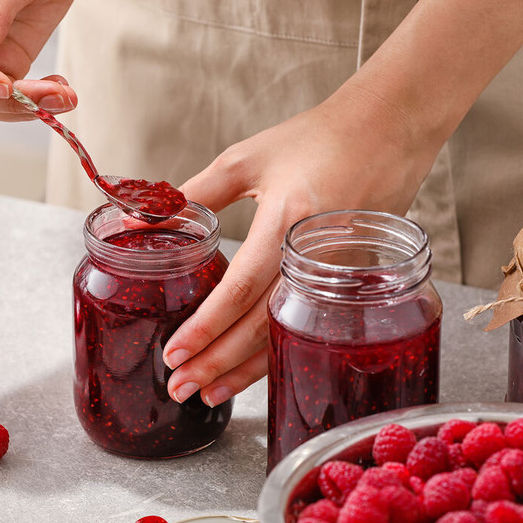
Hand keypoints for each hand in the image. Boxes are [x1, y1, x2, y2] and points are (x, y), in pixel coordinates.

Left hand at [162, 85, 438, 407]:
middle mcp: (315, 253)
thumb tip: (134, 220)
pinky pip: (304, 323)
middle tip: (179, 388)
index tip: (174, 354)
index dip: (206, 326)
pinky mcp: (350, 281)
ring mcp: (339, 272)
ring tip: (207, 393)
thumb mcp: (244, 160)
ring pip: (284, 333)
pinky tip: (249, 369)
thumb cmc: (314, 138)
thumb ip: (190, 195)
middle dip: (217, 362)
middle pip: (261, 324)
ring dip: (245, 369)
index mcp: (288, 218)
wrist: (388, 128)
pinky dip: (274, 350)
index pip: (241, 288)